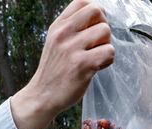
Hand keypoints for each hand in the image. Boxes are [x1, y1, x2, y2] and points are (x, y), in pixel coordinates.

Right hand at [11, 0, 113, 128]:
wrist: (41, 97)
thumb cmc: (53, 72)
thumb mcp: (54, 43)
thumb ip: (71, 29)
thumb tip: (97, 19)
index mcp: (57, 27)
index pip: (82, 2)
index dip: (93, 14)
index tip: (91, 28)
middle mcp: (63, 35)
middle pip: (97, 12)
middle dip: (102, 27)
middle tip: (95, 43)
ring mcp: (72, 49)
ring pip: (105, 32)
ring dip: (105, 45)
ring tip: (94, 58)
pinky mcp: (82, 65)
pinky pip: (109, 52)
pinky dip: (107, 61)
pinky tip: (95, 68)